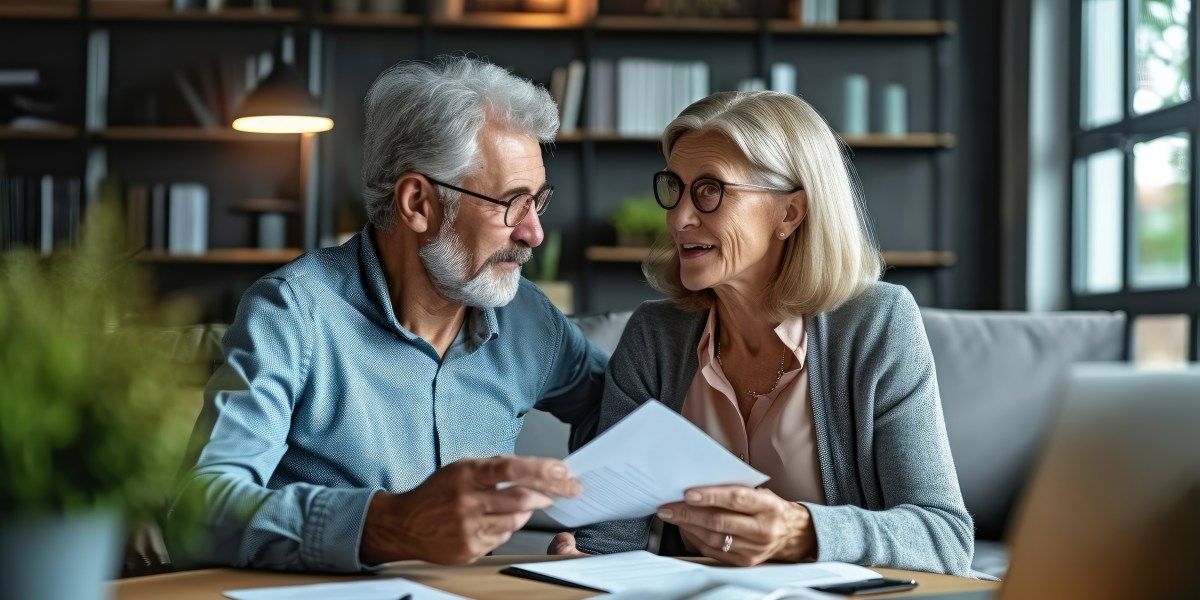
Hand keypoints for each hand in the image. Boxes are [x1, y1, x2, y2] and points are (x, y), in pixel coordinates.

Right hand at [360, 455, 580, 564]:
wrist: (404, 525)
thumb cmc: (435, 494)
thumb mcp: (460, 469)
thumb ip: (493, 468)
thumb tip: (529, 468)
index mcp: (467, 475)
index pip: (511, 469)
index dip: (542, 469)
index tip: (563, 470)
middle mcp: (468, 501)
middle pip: (521, 499)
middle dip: (548, 495)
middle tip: (559, 492)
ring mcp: (469, 528)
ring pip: (516, 520)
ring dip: (527, 511)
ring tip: (517, 505)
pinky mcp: (470, 548)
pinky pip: (503, 538)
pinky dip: (507, 527)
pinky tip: (495, 521)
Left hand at [656, 485, 816, 566]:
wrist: (792, 534)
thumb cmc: (771, 508)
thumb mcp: (760, 492)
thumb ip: (734, 489)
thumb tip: (699, 485)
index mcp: (768, 506)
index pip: (736, 499)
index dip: (710, 496)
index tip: (688, 493)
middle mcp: (762, 529)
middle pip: (719, 521)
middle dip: (688, 513)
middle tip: (669, 506)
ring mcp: (753, 549)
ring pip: (713, 538)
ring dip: (687, 526)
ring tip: (673, 516)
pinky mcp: (744, 561)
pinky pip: (713, 551)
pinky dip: (695, 539)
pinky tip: (686, 529)